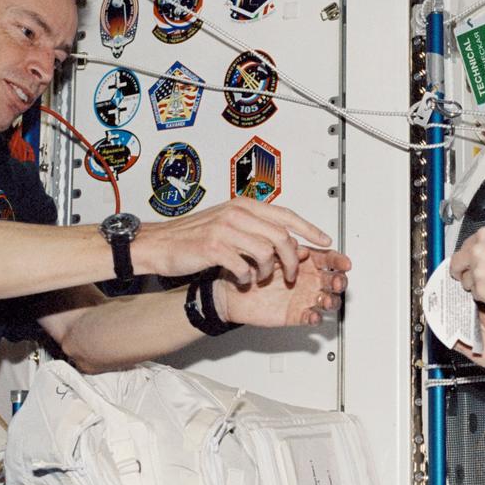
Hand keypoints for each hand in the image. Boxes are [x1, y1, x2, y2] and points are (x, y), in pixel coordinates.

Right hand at [134, 198, 330, 284]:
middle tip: (291, 275)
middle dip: (292, 260)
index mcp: (243, 205)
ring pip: (267, 252)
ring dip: (268, 271)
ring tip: (260, 278)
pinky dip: (247, 277)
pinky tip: (241, 279)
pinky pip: (244, 266)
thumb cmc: (191, 236)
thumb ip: (252, 225)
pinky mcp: (215, 248)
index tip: (324, 241)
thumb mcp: (226, 221)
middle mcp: (237, 213)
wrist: (160, 244)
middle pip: (281, 236)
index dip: (309, 228)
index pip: (285, 215)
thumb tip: (283, 237)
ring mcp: (225, 229)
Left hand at [217, 246, 350, 327]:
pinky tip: (313, 315)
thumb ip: (285, 252)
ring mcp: (303, 297)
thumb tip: (301, 250)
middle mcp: (307, 279)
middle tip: (336, 282)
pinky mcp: (295, 314)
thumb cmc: (249, 268)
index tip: (345, 263)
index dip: (339, 260)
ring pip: (327, 300)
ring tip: (325, 300)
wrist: (232, 289)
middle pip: (333, 280)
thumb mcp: (268, 254)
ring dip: (331, 301)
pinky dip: (315, 318)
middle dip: (339, 281)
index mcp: (305, 261)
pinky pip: (311, 318)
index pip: (329, 259)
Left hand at [449, 226, 484, 314]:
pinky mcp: (479, 288)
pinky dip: (484, 296)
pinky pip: (474, 294)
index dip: (466, 257)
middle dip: (461, 271)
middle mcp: (478, 250)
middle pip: (457, 262)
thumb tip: (477, 256)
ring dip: (475, 285)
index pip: (464, 246)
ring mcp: (477, 269)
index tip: (466, 262)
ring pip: (466, 280)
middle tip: (467, 277)